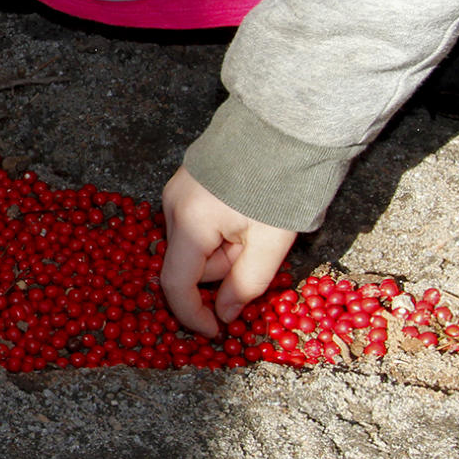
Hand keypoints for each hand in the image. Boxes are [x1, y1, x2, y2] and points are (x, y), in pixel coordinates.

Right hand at [160, 166, 295, 337]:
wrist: (286, 125)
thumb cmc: (280, 187)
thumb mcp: (270, 245)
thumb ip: (245, 286)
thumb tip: (225, 315)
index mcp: (189, 223)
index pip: (176, 284)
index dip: (193, 315)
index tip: (216, 333)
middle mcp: (172, 206)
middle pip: (190, 262)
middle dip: (223, 268)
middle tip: (259, 250)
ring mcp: (177, 189)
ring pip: (195, 242)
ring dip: (224, 248)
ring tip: (257, 226)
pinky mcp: (188, 179)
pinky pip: (198, 221)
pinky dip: (221, 230)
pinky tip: (246, 214)